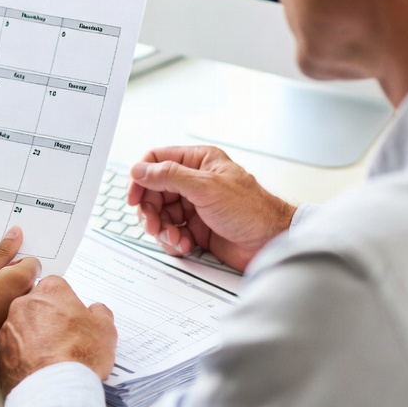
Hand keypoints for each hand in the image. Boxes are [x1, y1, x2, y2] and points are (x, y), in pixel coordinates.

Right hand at [0, 227, 40, 381]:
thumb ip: (1, 252)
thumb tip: (17, 234)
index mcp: (22, 282)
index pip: (32, 263)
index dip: (12, 261)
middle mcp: (26, 302)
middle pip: (22, 281)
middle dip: (4, 277)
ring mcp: (18, 321)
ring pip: (11, 298)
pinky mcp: (8, 336)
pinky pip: (5, 316)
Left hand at [0, 276, 116, 395]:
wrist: (54, 389)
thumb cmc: (79, 356)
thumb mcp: (105, 330)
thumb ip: (100, 314)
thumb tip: (96, 311)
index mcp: (50, 292)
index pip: (56, 286)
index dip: (65, 302)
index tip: (72, 317)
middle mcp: (24, 303)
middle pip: (36, 303)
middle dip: (47, 316)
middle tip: (62, 337)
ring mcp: (9, 326)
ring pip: (21, 324)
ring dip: (32, 334)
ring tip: (49, 355)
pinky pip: (11, 345)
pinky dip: (21, 352)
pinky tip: (36, 366)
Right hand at [128, 145, 295, 271]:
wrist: (272, 244)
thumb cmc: (252, 211)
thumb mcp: (206, 188)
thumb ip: (169, 176)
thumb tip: (139, 170)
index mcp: (198, 161)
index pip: (156, 161)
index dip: (141, 178)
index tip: (134, 197)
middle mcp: (194, 182)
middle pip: (154, 191)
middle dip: (151, 211)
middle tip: (154, 225)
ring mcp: (194, 206)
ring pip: (160, 214)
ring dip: (162, 229)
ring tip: (175, 238)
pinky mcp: (196, 229)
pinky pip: (171, 232)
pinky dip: (173, 241)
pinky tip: (185, 245)